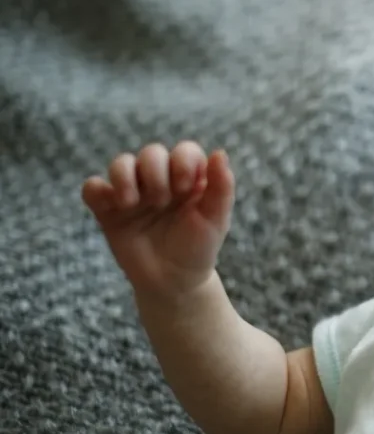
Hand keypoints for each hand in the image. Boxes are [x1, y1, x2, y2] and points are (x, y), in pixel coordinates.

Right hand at [82, 141, 234, 298]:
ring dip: (126, 177)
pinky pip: (92, 188)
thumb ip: (221, 187)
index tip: (185, 188)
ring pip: (120, 163)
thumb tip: (219, 152)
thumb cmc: (198, 248)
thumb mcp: (216, 220)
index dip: (183, 162)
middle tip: (162, 202)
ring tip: (133, 203)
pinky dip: (97, 190)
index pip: (184, 151)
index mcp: (189, 179)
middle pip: (152, 153)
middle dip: (156, 173)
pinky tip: (115, 206)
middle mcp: (160, 181)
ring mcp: (133, 193)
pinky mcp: (109, 210)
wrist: (173, 282)